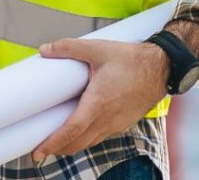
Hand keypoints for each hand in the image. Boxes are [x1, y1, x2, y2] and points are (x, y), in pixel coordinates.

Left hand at [32, 38, 168, 162]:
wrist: (160, 69)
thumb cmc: (130, 60)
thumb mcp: (96, 48)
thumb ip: (68, 47)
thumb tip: (44, 49)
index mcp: (97, 104)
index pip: (71, 131)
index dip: (52, 143)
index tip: (38, 152)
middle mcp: (107, 120)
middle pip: (78, 143)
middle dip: (58, 149)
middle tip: (39, 149)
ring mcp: (116, 124)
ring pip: (89, 142)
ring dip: (72, 145)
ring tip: (56, 142)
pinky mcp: (123, 123)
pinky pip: (100, 137)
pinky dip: (86, 139)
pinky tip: (80, 131)